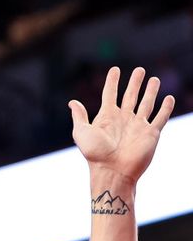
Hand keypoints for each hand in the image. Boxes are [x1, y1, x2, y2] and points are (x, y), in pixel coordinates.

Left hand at [69, 67, 174, 182]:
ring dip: (150, 91)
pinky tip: (169, 98)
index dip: (112, 82)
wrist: (113, 170)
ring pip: (146, 103)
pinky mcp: (151, 134)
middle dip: (134, 83)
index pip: (110, 94)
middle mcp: (123, 119)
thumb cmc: (95, 154)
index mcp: (107, 117)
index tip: (115, 70)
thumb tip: (72, 102)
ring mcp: (138, 126)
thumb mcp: (81, 132)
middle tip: (139, 70)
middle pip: (130, 96)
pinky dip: (166, 108)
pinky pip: (160, 118)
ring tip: (154, 79)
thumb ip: (79, 116)